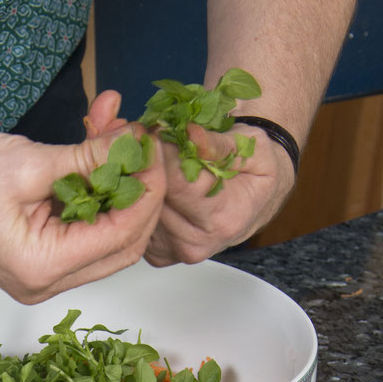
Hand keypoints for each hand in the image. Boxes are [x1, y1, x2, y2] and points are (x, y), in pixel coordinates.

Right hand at [0, 93, 165, 303]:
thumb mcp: (30, 163)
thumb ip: (87, 160)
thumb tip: (133, 146)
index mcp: (40, 268)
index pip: (119, 237)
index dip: (146, 193)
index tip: (154, 150)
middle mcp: (44, 283)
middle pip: (122, 246)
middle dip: (140, 194)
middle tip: (144, 146)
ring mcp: (44, 275)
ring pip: (108, 236)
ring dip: (119, 187)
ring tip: (116, 138)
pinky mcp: (42, 256)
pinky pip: (86, 228)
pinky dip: (96, 191)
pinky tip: (96, 152)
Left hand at [86, 89, 293, 265]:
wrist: (253, 197)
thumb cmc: (254, 171)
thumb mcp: (250, 147)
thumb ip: (219, 144)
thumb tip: (191, 134)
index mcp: (222, 219)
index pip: (177, 185)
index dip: (163, 152)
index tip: (157, 129)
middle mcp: (195, 243)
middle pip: (152, 199)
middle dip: (144, 162)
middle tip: (139, 133)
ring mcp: (173, 251)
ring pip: (138, 209)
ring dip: (131, 177)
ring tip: (137, 150)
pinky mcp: (157, 252)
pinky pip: (134, 220)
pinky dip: (129, 195)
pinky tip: (134, 174)